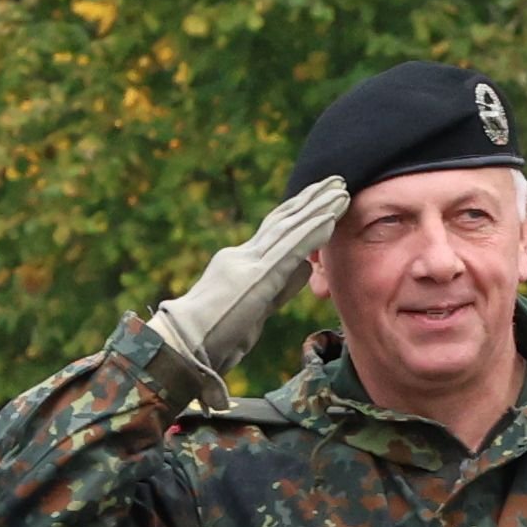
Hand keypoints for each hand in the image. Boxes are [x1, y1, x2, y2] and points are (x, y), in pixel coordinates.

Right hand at [149, 175, 355, 381]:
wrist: (185, 345)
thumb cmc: (210, 341)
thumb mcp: (249, 312)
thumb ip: (277, 288)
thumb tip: (305, 270)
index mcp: (238, 264)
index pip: (274, 233)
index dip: (297, 212)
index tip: (318, 196)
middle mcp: (243, 256)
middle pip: (282, 221)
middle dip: (310, 200)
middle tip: (335, 181)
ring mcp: (249, 264)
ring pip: (289, 229)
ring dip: (318, 208)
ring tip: (341, 190)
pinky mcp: (258, 278)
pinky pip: (290, 250)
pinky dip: (312, 233)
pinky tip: (331, 218)